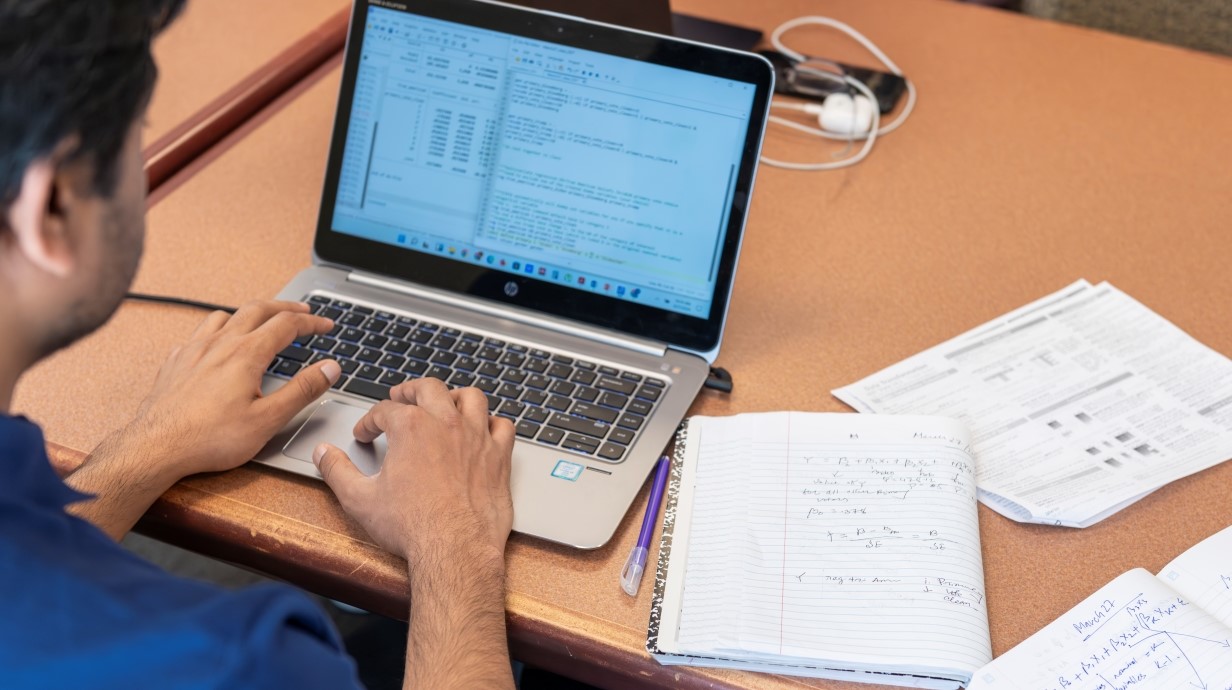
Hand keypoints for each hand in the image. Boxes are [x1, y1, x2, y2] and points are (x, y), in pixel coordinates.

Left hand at [129, 300, 339, 476]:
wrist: (156, 448)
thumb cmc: (210, 438)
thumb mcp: (268, 419)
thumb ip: (302, 390)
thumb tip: (330, 368)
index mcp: (246, 354)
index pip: (287, 325)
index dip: (311, 321)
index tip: (326, 324)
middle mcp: (220, 344)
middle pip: (257, 309)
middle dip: (284, 307)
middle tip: (302, 310)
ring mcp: (194, 350)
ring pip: (224, 316)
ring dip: (249, 313)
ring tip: (260, 320)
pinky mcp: (175, 362)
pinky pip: (198, 333)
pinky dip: (217, 330)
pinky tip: (217, 345)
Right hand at [312, 378, 514, 564]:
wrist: (455, 549)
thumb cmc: (412, 527)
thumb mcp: (360, 499)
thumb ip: (337, 471)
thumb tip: (324, 454)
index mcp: (411, 427)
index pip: (385, 411)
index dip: (370, 420)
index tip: (366, 433)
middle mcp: (446, 424)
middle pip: (429, 388)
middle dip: (411, 390)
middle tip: (401, 397)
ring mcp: (476, 437)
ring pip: (471, 398)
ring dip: (455, 396)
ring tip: (445, 402)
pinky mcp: (498, 457)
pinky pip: (503, 426)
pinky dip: (493, 423)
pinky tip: (484, 429)